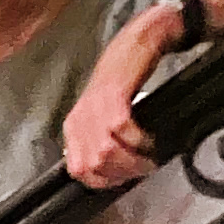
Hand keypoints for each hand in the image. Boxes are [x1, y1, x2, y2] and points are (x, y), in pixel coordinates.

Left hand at [61, 3, 182, 191]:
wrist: (138, 42)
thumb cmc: (126, 80)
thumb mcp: (105, 115)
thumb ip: (101, 140)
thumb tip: (113, 171)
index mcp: (73, 126)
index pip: (78, 171)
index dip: (103, 181)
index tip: (125, 179)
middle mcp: (79, 118)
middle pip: (93, 166)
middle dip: (122, 173)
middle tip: (143, 169)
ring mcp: (93, 107)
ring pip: (106, 153)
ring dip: (132, 161)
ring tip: (149, 158)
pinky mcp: (112, 95)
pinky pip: (120, 130)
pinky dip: (138, 141)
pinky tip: (149, 141)